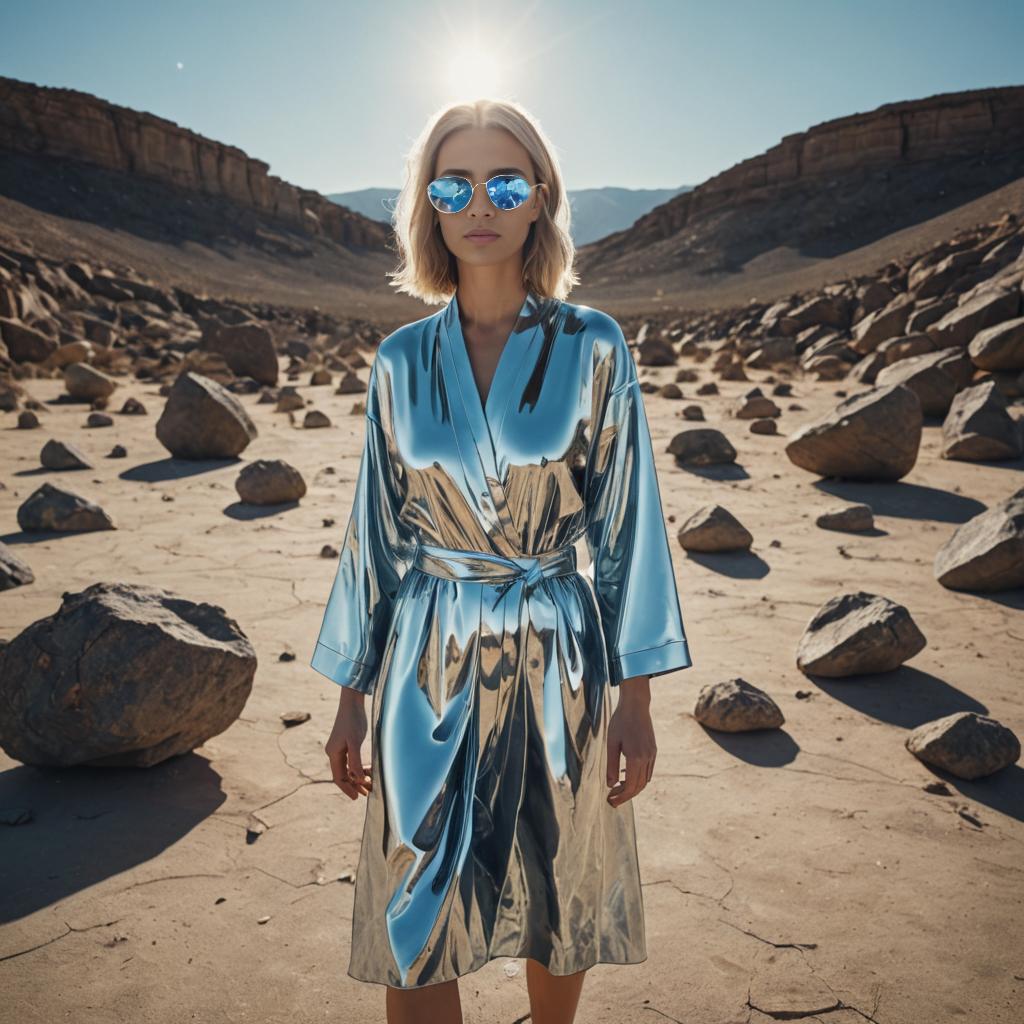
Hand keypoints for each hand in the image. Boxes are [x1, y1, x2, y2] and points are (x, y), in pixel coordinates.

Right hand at [325, 689, 371, 799]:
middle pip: (343, 775)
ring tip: (369, 784)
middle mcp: (334, 752)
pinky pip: (351, 761)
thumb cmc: (353, 720)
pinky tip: (368, 771)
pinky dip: (358, 768)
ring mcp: (340, 748)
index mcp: (333, 753)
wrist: (352, 702)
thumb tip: (356, 778)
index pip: (338, 777)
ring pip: (348, 768)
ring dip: (357, 777)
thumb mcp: (355, 741)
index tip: (357, 797)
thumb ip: (355, 760)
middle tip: (367, 793)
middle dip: (354, 785)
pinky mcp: (346, 743)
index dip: (347, 789)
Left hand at [606, 675, 655, 806]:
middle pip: (639, 786)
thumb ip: (611, 766)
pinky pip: (648, 771)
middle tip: (612, 800)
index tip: (611, 801)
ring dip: (633, 788)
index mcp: (636, 758)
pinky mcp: (653, 750)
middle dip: (626, 795)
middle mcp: (647, 759)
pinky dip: (638, 778)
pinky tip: (626, 775)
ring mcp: (652, 755)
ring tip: (618, 789)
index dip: (621, 797)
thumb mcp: (611, 744)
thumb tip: (610, 785)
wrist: (636, 706)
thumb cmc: (620, 722)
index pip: (631, 787)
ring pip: (645, 780)